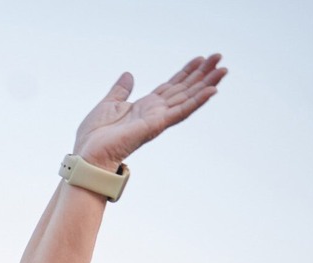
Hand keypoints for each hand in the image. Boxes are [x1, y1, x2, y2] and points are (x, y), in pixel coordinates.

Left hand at [73, 54, 226, 169]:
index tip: (201, 59)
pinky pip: (181, 112)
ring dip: (207, 84)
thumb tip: (129, 74)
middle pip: (184, 89)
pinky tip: (212, 90)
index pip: (171, 87)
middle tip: (219, 57)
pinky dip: (197, 101)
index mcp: (144, 106)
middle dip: (202, 74)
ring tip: (223, 69)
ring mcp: (158, 119)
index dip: (186, 73)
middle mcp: (155, 112)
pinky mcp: (157, 125)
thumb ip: (120, 90)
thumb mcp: (108, 104)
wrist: (88, 155)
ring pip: (188, 98)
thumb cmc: (94, 136)